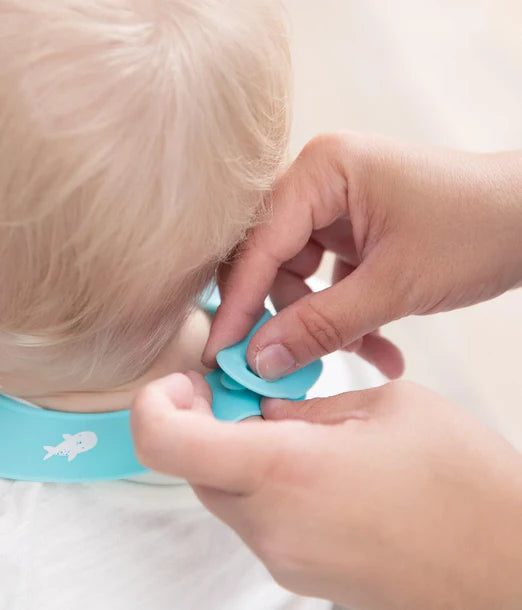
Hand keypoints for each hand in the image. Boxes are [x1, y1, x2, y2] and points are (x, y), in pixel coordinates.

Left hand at [131, 372, 521, 609]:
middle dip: (204, 421)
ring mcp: (283, 559)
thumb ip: (308, 406)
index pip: (165, 442)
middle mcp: (270, 525)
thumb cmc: (465, 483)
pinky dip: (261, 481)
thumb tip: (263, 409)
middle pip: (191, 464)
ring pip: (222, 491)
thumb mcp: (387, 407)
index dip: (156, 403)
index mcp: (285, 471)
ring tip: (290, 425)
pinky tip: (312, 463)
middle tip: (244, 391)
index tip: (187, 381)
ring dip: (235, 451)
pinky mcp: (301, 574)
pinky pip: (255, 517)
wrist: (510, 574)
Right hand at [203, 134, 521, 378]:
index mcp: (323, 171)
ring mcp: (335, 206)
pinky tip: (378, 346)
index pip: (260, 245)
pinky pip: (327, 280)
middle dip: (286, 317)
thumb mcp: (395, 287)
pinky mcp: (351, 230)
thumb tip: (260, 361)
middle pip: (272, 261)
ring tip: (370, 354)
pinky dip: (346, 315)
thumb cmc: (478, 231)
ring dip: (326, 324)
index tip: (221, 354)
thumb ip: (321, 326)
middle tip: (284, 368)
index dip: (238, 305)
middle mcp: (320, 181)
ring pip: (299, 278)